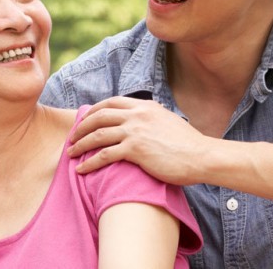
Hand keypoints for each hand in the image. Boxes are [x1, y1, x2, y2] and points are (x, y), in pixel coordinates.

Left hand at [67, 96, 213, 184]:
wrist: (202, 156)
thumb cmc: (188, 145)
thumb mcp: (167, 121)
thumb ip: (150, 118)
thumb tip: (140, 122)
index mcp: (145, 106)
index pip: (111, 102)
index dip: (93, 111)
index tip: (84, 120)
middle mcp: (137, 115)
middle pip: (99, 116)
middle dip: (81, 127)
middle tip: (71, 138)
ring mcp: (135, 131)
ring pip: (97, 135)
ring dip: (80, 145)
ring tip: (70, 153)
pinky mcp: (135, 149)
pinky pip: (104, 155)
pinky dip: (89, 163)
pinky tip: (81, 170)